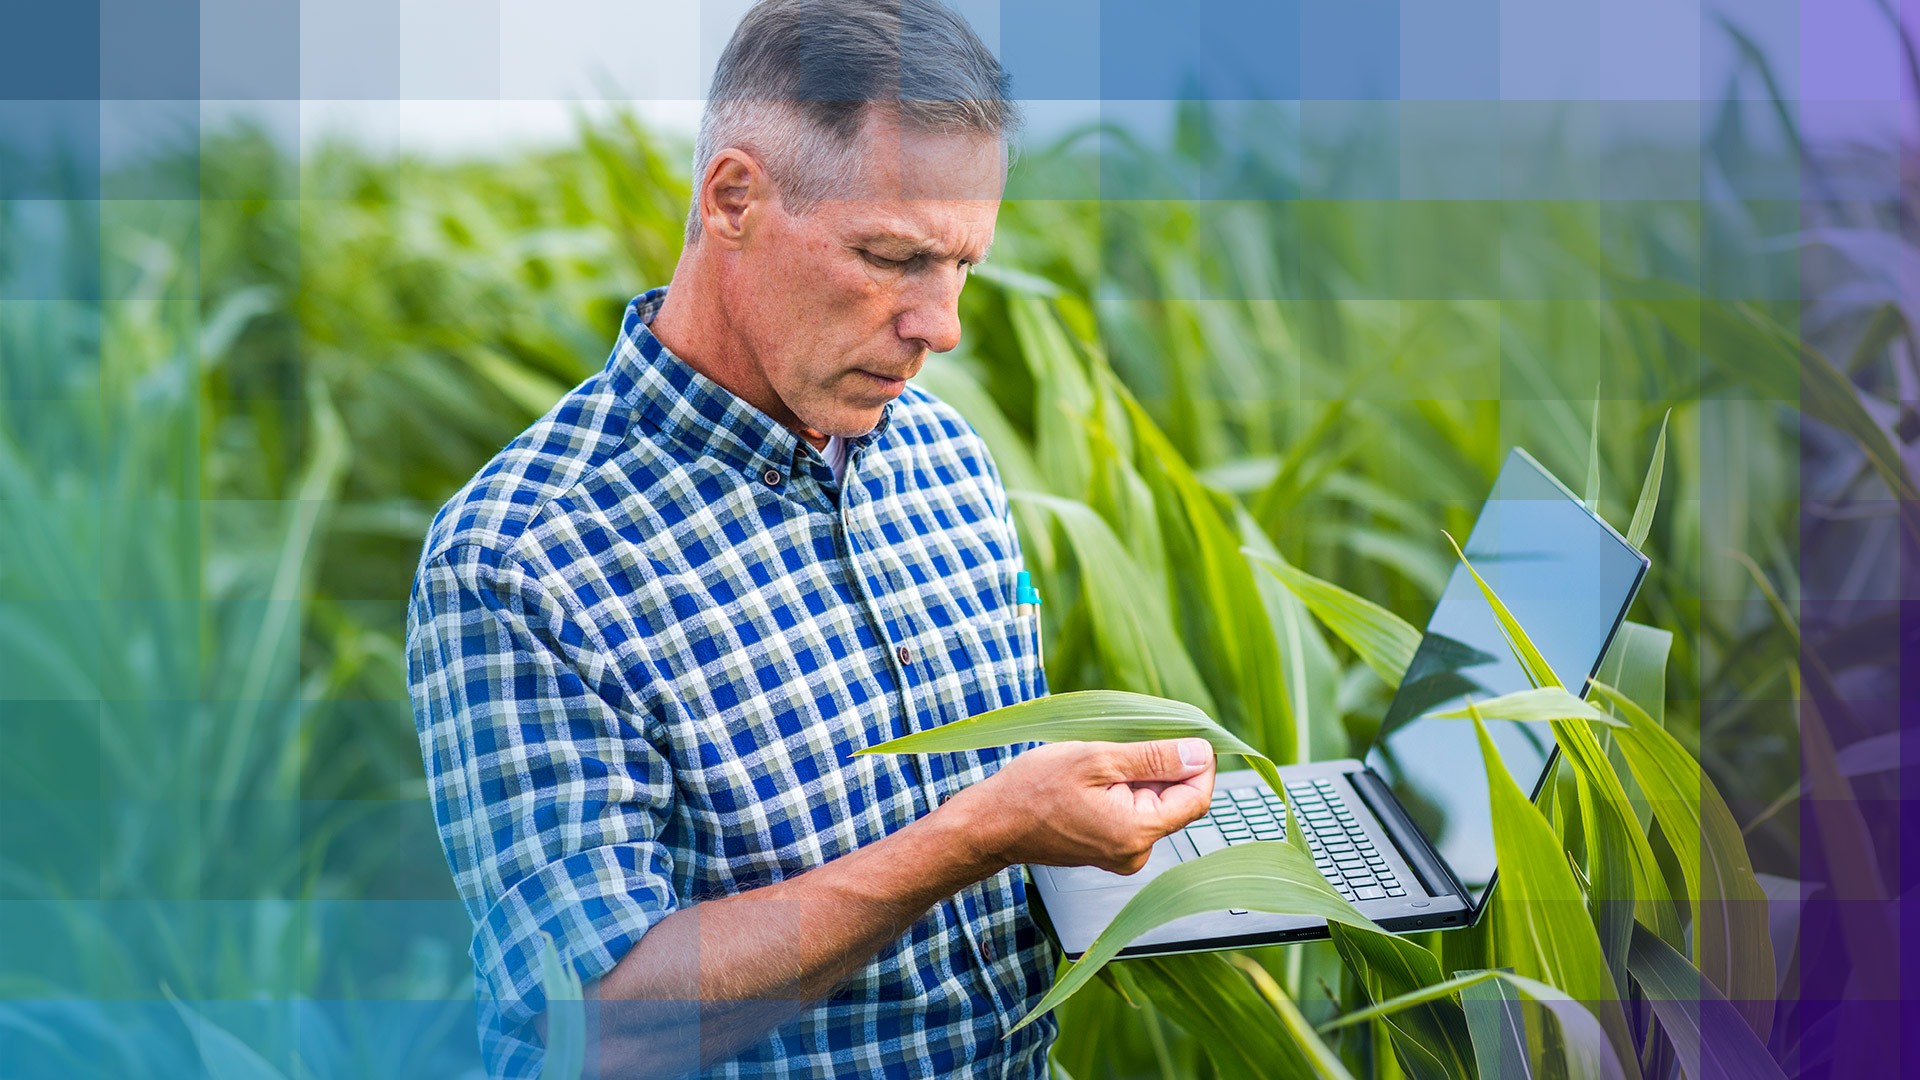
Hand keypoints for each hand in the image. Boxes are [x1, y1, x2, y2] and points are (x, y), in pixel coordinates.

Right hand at [951, 739, 1215, 874]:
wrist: (992, 824)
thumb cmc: (1033, 790)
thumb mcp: (1097, 759)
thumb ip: (1155, 758)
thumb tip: (1201, 754)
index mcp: (1138, 831)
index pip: (1198, 797)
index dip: (1198, 763)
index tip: (1184, 735)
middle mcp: (1137, 852)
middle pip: (1176, 800)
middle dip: (1160, 767)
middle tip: (1122, 745)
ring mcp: (1123, 854)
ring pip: (1154, 804)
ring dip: (1138, 776)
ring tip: (1100, 764)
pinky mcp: (1110, 849)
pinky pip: (1134, 813)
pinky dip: (1123, 790)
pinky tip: (1094, 779)